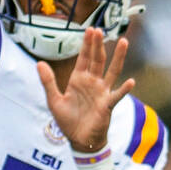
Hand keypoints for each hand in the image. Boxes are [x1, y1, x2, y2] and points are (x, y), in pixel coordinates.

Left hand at [37, 28, 134, 153]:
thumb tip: (39, 63)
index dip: (86, 44)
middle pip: (97, 59)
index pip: (84, 58)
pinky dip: (124, 89)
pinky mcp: (107, 105)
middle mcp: (92, 83)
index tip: (90, 29)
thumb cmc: (68, 121)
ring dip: (117, 57)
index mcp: (79, 80)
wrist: (78, 140)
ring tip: (123, 42)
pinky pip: (117, 95)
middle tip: (99, 29)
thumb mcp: (54, 100)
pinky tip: (131, 82)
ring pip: (112, 71)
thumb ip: (48, 81)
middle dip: (98, 45)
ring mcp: (101, 92)